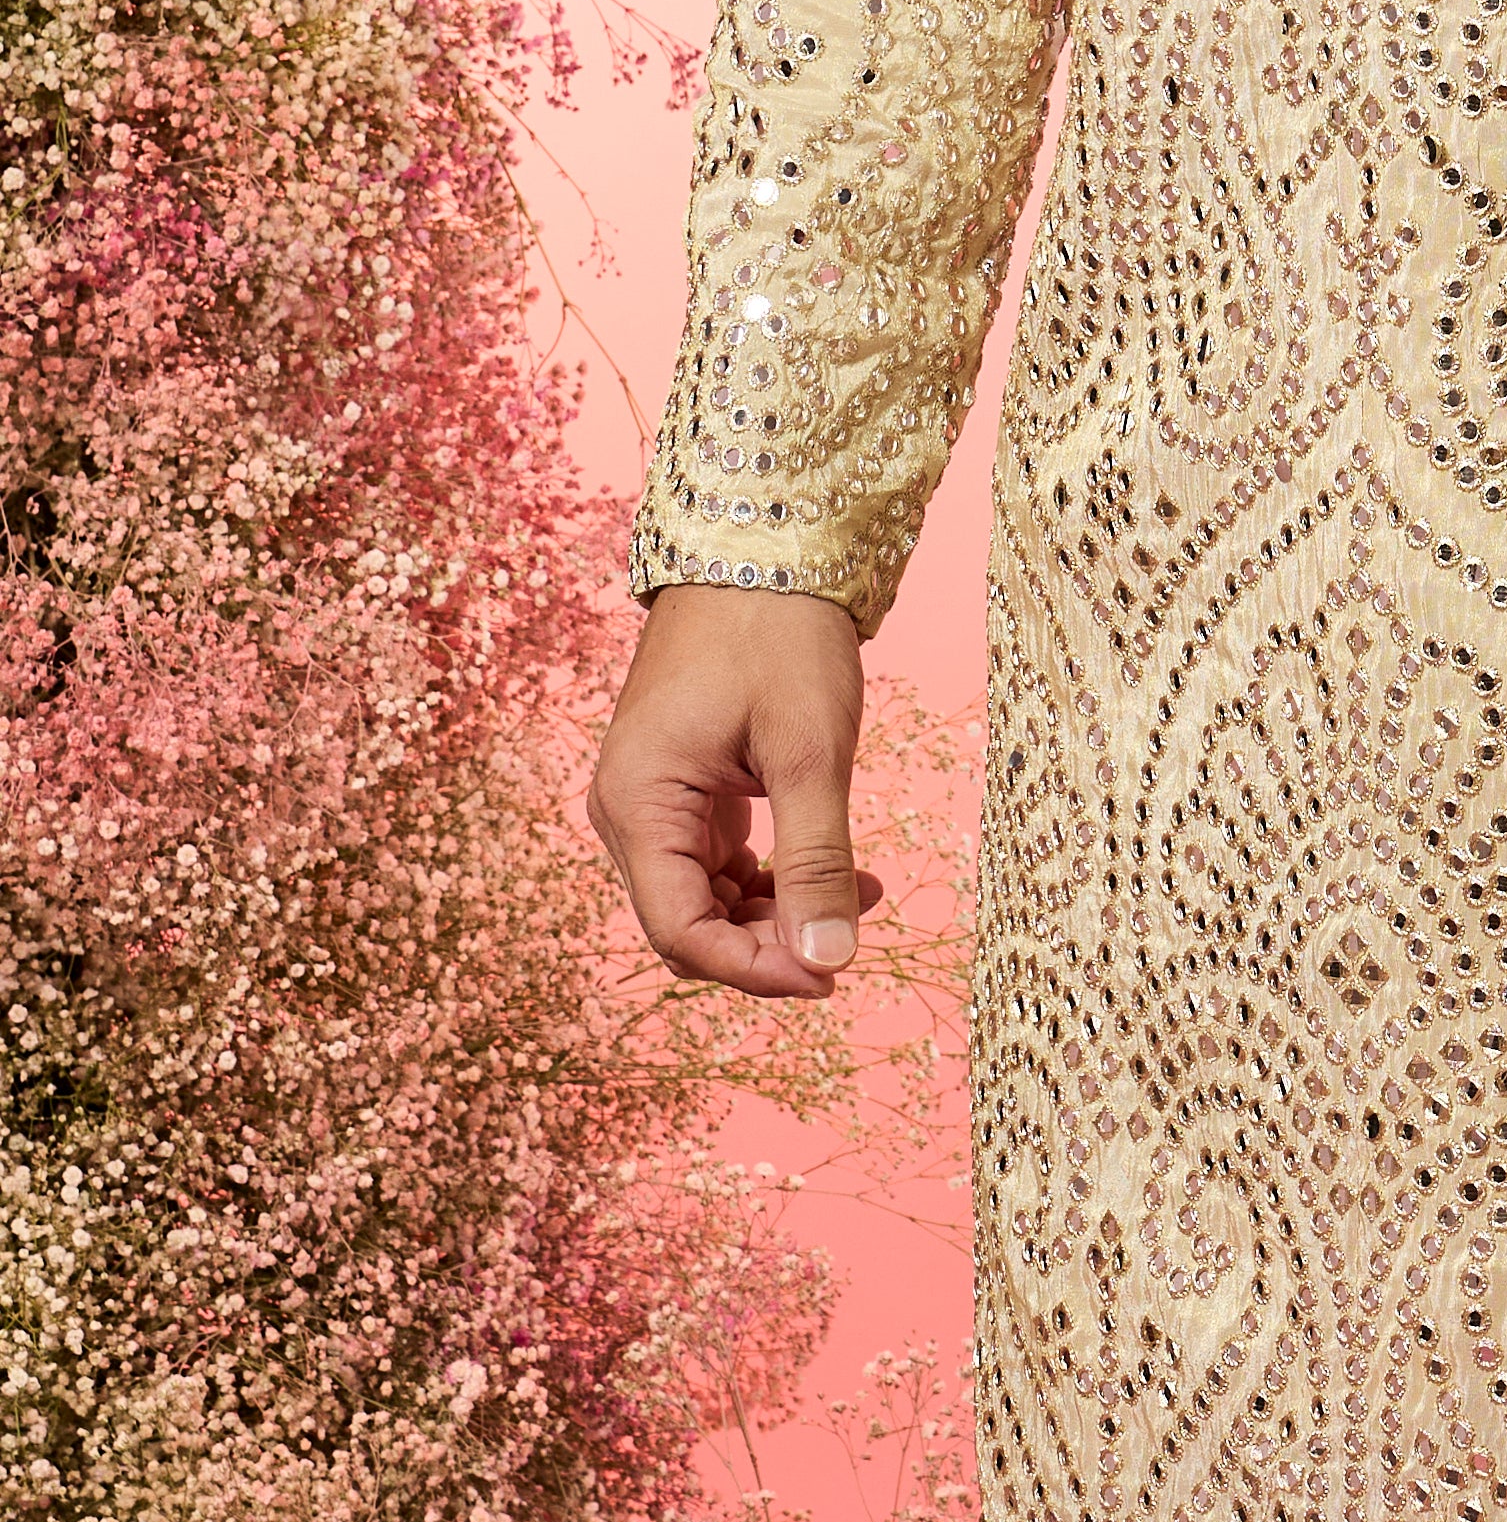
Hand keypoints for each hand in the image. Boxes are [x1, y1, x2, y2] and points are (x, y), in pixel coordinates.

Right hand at [588, 585, 877, 1002]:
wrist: (763, 546)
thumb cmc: (779, 633)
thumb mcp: (810, 750)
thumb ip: (816, 859)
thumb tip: (829, 958)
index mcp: (638, 804)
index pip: (680, 933)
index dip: (752, 970)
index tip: (830, 976)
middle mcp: (627, 810)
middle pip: (688, 923)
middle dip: (769, 944)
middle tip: (850, 943)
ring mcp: (652, 798)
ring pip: (706, 897)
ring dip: (778, 911)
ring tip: (863, 894)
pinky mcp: (682, 786)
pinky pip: (717, 860)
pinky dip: (774, 875)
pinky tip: (842, 872)